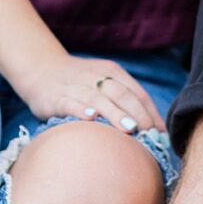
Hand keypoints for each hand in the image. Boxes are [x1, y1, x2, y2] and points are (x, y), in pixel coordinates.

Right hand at [13, 52, 165, 134]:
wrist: (41, 69)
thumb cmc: (80, 83)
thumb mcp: (104, 84)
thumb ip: (125, 101)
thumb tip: (154, 131)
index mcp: (112, 72)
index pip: (137, 93)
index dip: (151, 113)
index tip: (161, 135)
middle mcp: (96, 77)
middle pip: (122, 94)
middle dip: (138, 114)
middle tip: (150, 135)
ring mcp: (76, 87)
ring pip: (98, 99)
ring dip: (115, 113)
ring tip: (129, 129)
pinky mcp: (57, 97)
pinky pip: (70, 103)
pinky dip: (80, 110)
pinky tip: (90, 118)